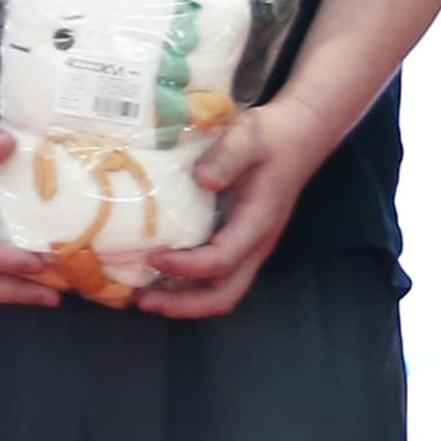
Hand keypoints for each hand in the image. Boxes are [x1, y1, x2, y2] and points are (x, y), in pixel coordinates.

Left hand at [137, 96, 344, 318]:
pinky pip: (214, 276)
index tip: (154, 258)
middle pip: (224, 294)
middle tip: (143, 300)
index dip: (187, 267)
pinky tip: (157, 276)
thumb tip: (203, 180)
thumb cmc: (271, 136)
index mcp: (257, 222)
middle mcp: (254, 244)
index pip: (222, 259)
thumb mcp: (248, 135)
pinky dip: (186, 285)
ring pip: (220, 292)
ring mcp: (247, 247)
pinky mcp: (238, 242)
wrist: (298, 136)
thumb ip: (227, 156)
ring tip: (142, 295)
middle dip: (183, 305)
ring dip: (182, 300)